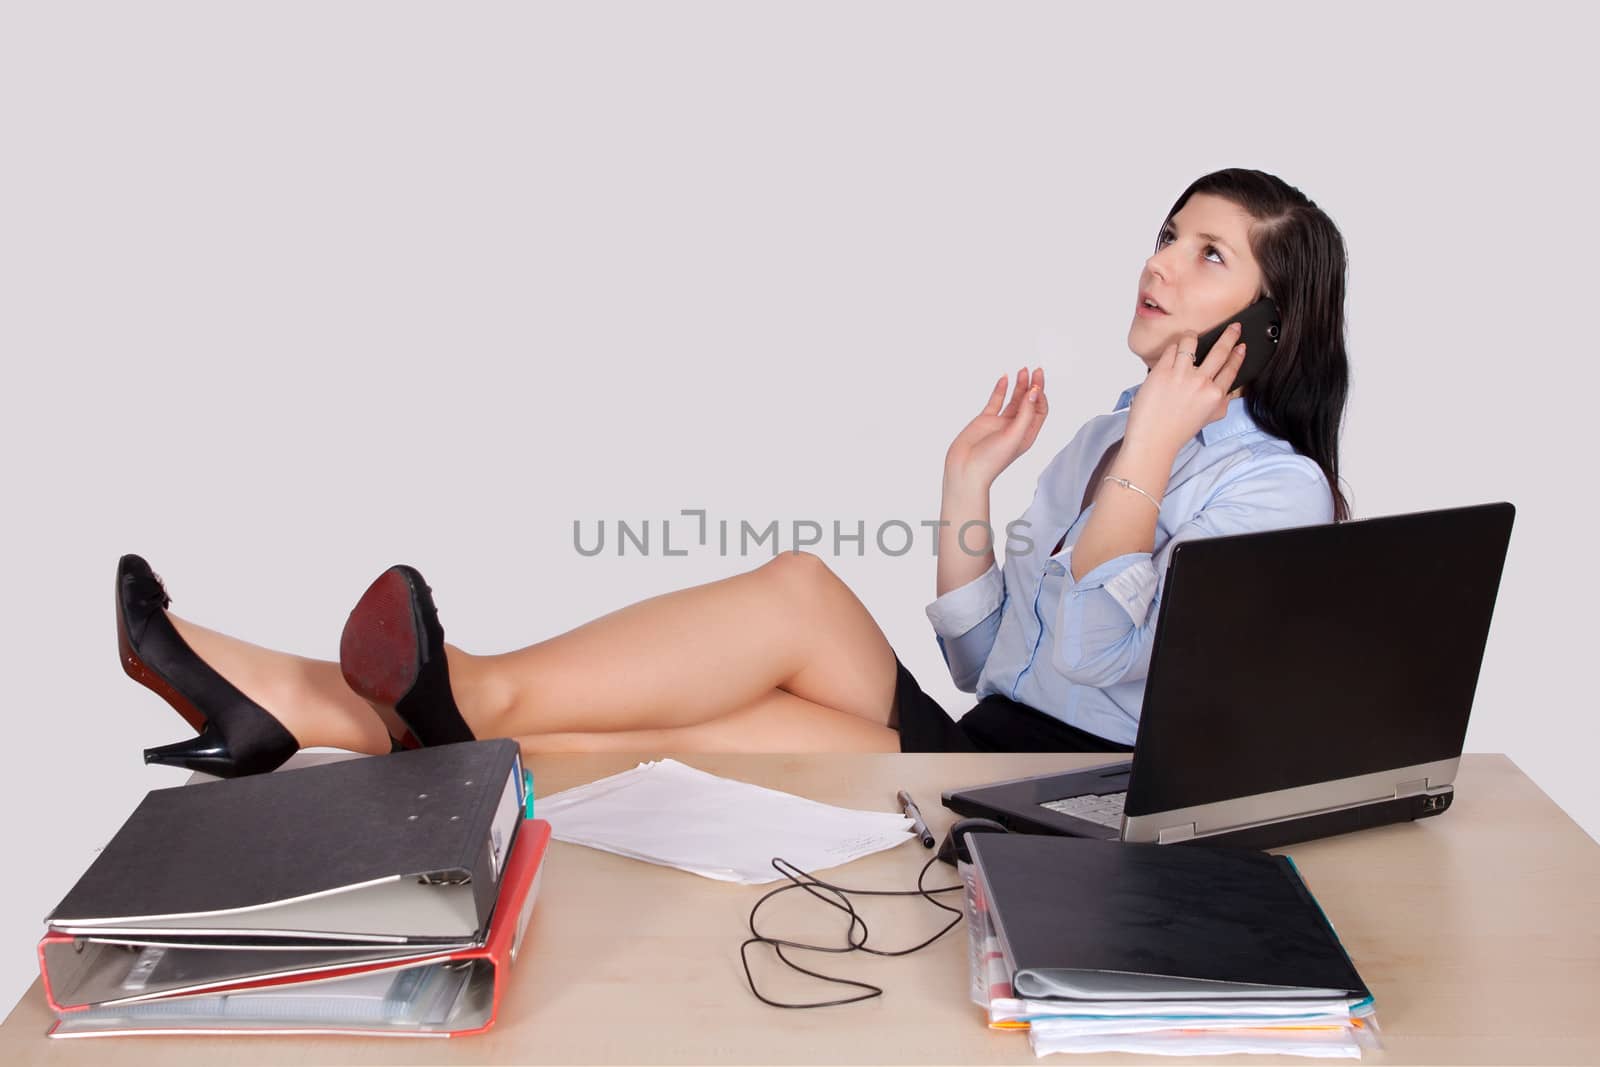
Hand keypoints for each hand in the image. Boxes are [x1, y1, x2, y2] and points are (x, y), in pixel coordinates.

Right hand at [944, 366, 1048, 489]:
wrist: (965, 470)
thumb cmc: (991, 461)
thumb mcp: (1015, 436)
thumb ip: (1026, 413)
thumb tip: (1034, 392)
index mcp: (1027, 434)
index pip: (1040, 410)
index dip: (1040, 396)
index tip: (1037, 384)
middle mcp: (1015, 428)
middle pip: (1029, 403)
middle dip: (1033, 386)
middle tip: (1035, 370)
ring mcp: (1000, 423)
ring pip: (1013, 400)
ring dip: (1019, 386)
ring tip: (1022, 371)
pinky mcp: (985, 420)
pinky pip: (995, 402)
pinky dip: (1000, 390)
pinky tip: (1004, 378)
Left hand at [1124, 324, 1245, 457]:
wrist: (1153, 439)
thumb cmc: (1177, 431)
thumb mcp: (1209, 418)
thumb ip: (1222, 402)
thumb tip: (1231, 388)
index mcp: (1215, 395)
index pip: (1232, 368)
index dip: (1238, 354)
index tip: (1241, 346)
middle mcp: (1201, 383)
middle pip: (1220, 350)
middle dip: (1230, 334)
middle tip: (1233, 326)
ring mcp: (1181, 375)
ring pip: (1191, 342)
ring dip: (1192, 337)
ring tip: (1191, 337)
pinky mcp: (1162, 372)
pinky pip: (1170, 349)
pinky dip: (1171, 349)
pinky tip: (1171, 353)